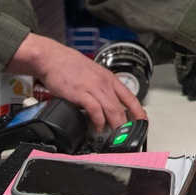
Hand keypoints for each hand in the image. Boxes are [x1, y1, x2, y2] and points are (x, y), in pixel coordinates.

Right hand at [5, 33, 145, 130]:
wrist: (52, 58)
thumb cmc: (70, 66)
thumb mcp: (93, 74)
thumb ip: (101, 87)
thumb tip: (106, 103)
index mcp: (109, 78)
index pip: (130, 96)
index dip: (138, 110)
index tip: (143, 121)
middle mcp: (104, 83)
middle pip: (121, 107)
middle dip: (125, 124)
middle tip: (125, 135)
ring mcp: (93, 87)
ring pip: (111, 109)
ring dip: (114, 125)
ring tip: (114, 135)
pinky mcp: (80, 93)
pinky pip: (95, 109)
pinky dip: (98, 120)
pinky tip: (98, 126)